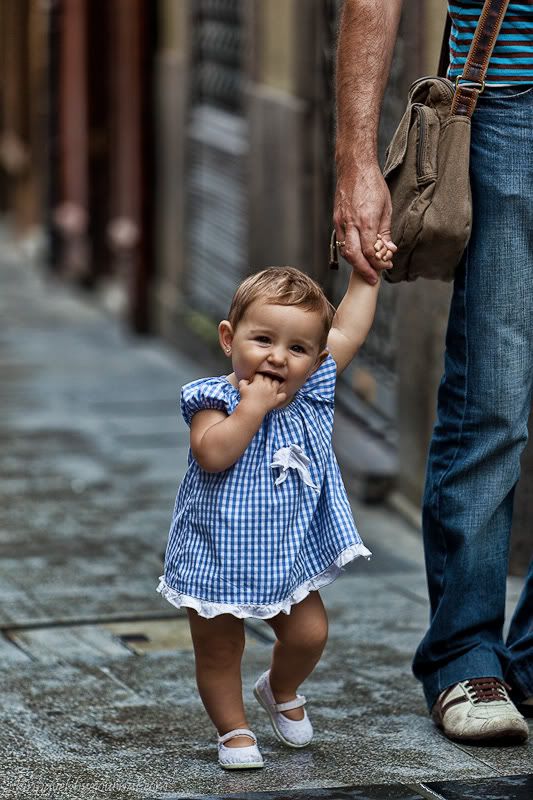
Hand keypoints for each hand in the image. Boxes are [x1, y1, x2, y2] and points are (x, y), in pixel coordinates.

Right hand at [238, 374, 287, 414]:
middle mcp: (267, 385)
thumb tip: (246, 380)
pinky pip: (283, 395)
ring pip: (276, 383)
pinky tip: (279, 395)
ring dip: (274, 383)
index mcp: (259, 382)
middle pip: (268, 378)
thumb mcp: (241, 388)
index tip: (255, 380)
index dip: (257, 377)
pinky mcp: (276, 400)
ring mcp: (273, 392)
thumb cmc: (245, 398)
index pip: (259, 375)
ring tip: (271, 386)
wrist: (251, 409)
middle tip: (262, 383)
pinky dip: (282, 395)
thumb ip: (243, 382)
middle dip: (265, 379)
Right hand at [333, 161, 396, 284]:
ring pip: (345, 250)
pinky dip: (349, 250)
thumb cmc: (372, 184)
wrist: (354, 167)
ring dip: (355, 262)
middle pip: (354, 256)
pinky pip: (341, 241)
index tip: (385, 266)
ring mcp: (341, 222)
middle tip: (372, 278)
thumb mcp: (386, 207)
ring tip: (366, 267)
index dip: (378, 263)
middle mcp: (351, 224)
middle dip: (363, 270)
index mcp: (366, 221)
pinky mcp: (336, 219)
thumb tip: (388, 248)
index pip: (370, 252)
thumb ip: (385, 231)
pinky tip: (358, 253)